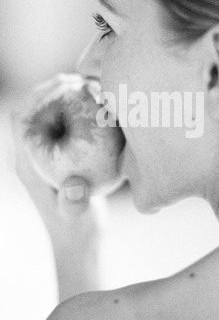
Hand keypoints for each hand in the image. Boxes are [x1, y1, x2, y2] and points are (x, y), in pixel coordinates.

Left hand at [11, 77, 101, 299]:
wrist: (78, 240)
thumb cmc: (76, 229)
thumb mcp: (77, 217)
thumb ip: (74, 205)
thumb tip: (75, 190)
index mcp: (29, 163)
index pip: (20, 119)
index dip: (36, 96)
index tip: (64, 84)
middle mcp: (33, 155)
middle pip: (31, 110)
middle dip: (51, 90)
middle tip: (79, 80)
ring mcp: (46, 155)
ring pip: (47, 115)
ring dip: (63, 98)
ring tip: (88, 88)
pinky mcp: (60, 157)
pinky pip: (64, 125)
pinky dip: (77, 111)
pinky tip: (98, 109)